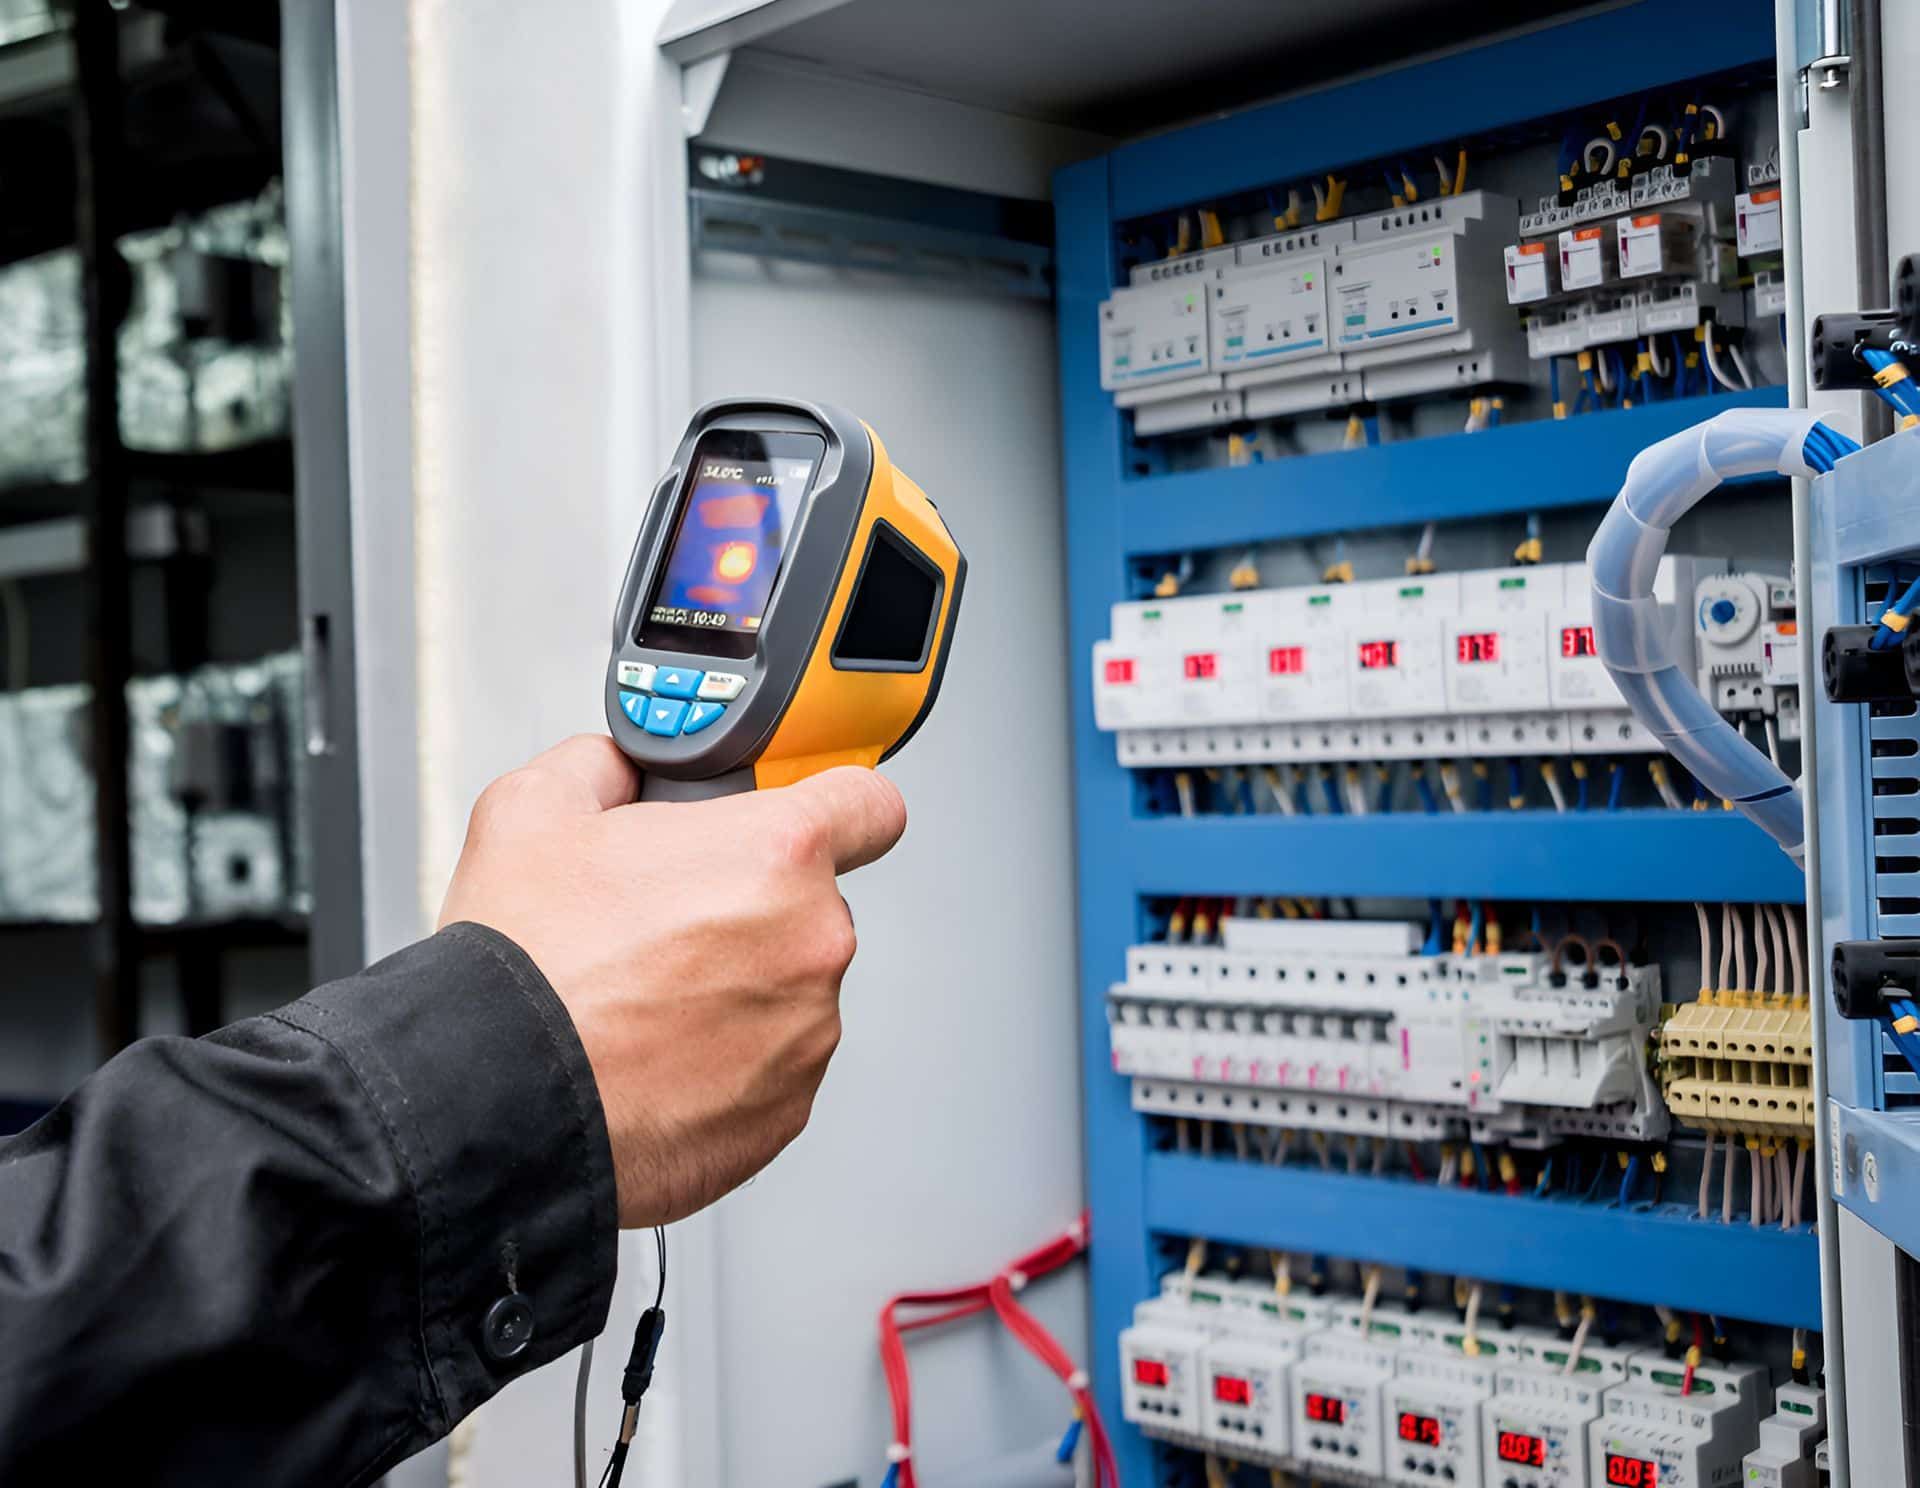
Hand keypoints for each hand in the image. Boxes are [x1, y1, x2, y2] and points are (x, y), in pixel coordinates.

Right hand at [437, 736, 906, 1226]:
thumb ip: (602, 764)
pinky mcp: (788, 1108)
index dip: (837, 808)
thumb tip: (617, 765)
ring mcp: (807, 1032)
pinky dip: (727, 1061)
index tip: (809, 822)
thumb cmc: (522, 969)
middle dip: (750, 907)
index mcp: (776, 852)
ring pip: (790, 989)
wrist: (495, 1103)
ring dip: (737, 988)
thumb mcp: (531, 808)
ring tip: (645, 999)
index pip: (871, 807)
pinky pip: (772, 1066)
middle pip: (811, 904)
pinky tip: (655, 1054)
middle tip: (666, 925)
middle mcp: (813, 940)